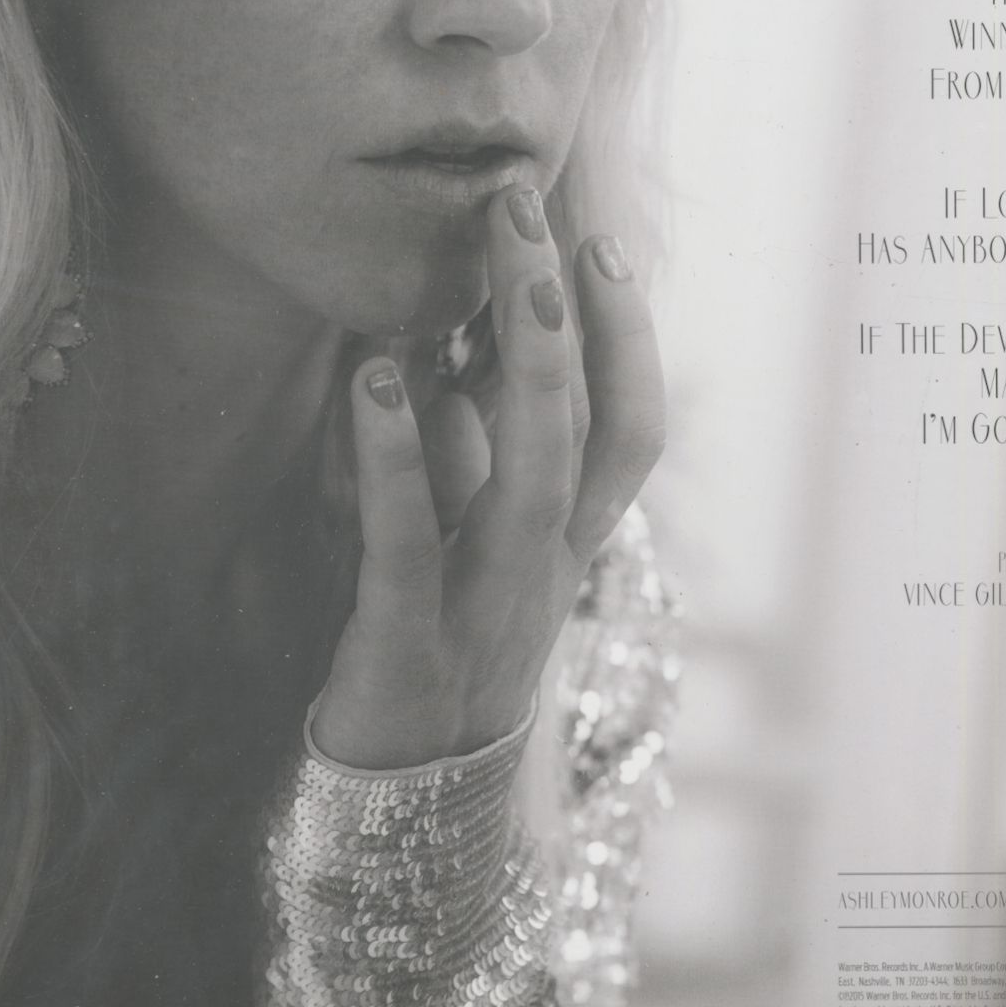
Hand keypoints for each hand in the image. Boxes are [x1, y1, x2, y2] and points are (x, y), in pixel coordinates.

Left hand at [310, 186, 663, 767]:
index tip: (600, 243)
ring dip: (523, 363)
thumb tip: (461, 340)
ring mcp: (489, 604)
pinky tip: (374, 378)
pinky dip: (395, 458)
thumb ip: (480, 453)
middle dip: (564, 309)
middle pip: (584, 426)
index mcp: (570, 539)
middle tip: (528, 203)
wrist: (413, 803)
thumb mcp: (481, 543)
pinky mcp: (410, 642)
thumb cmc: (448, 643)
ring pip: (532, 474)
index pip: (631, 428)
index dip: (629, 336)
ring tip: (499, 267)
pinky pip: (409, 542)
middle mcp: (549, 565)